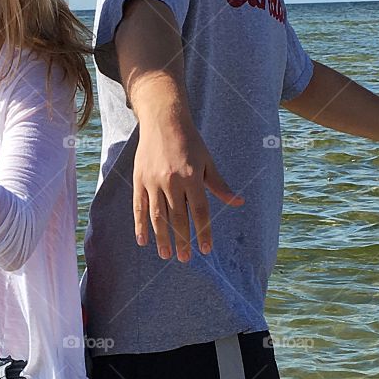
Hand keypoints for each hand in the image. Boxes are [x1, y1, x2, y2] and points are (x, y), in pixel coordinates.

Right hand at [132, 110, 243, 260]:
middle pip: (178, 217)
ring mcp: (153, 181)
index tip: (206, 250)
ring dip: (162, 237)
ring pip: (158, 216)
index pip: (200, 211)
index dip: (203, 232)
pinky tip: (142, 241)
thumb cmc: (190, 141)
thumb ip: (220, 185)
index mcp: (192, 177)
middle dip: (182, 240)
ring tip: (166, 254)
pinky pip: (139, 207)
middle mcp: (172, 181)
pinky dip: (140, 225)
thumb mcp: (208, 161)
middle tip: (184, 259)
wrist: (163, 120)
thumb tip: (238, 203)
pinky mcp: (139, 180)